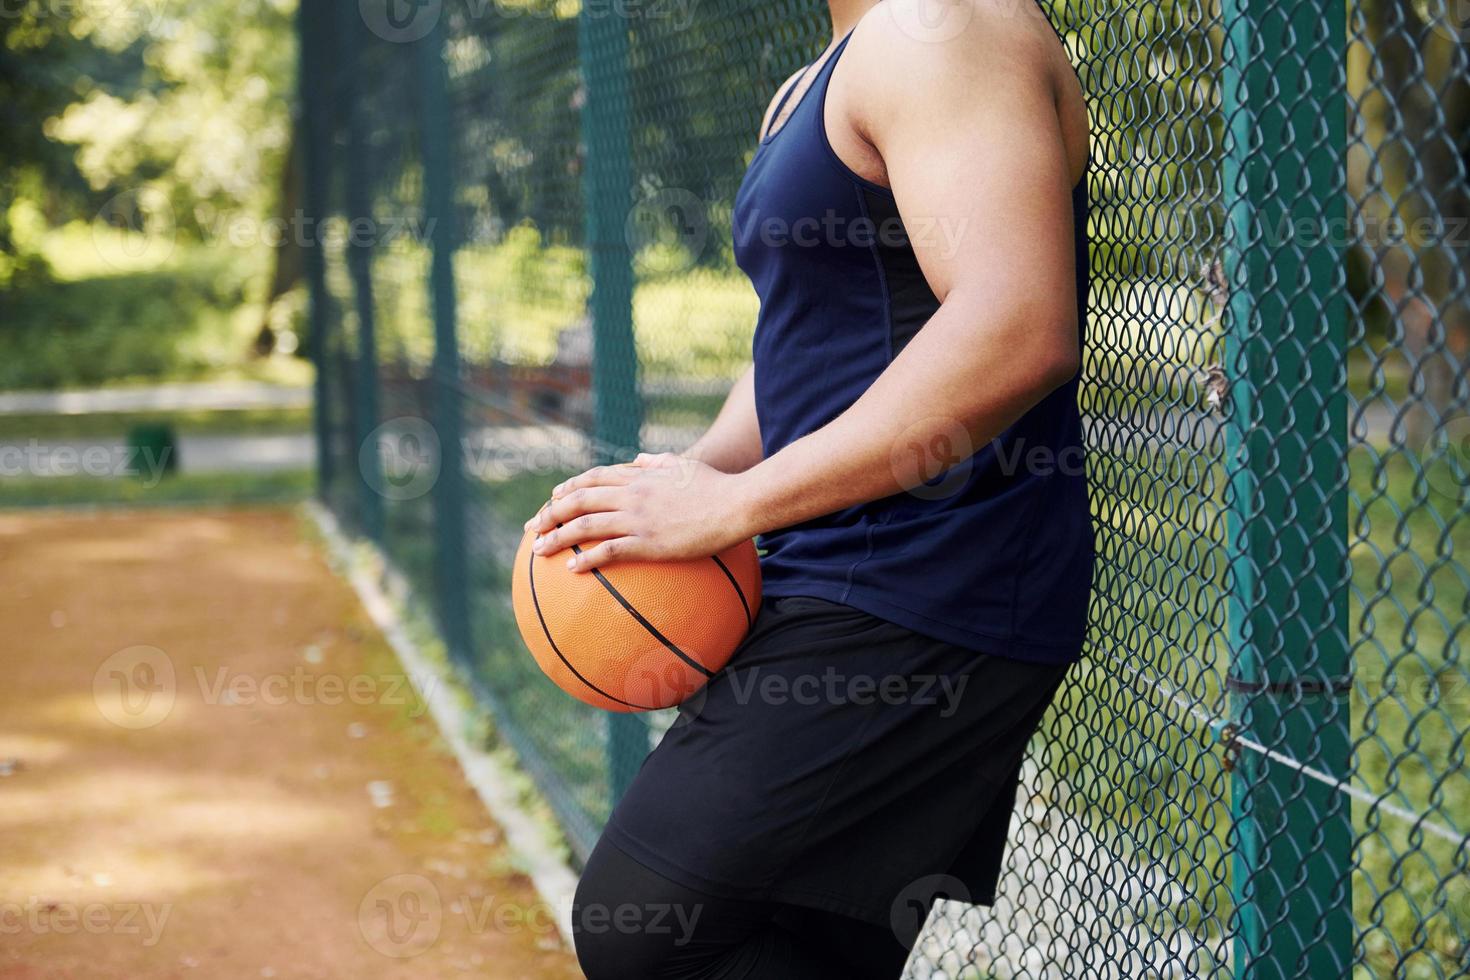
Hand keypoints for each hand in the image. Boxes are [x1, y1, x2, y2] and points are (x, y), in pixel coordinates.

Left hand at [524, 452, 753, 571]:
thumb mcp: (683, 463)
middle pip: (578, 500)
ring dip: (557, 536)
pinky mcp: (649, 542)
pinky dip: (586, 558)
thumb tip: (642, 458)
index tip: (552, 498)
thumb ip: (658, 461)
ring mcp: (638, 518)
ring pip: (585, 525)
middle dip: (550, 513)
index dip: (569, 487)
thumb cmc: (716, 484)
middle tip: (532, 527)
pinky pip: (609, 550)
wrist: (736, 502)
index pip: (593, 478)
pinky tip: (571, 569)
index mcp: (639, 476)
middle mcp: (631, 494)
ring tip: (539, 549)